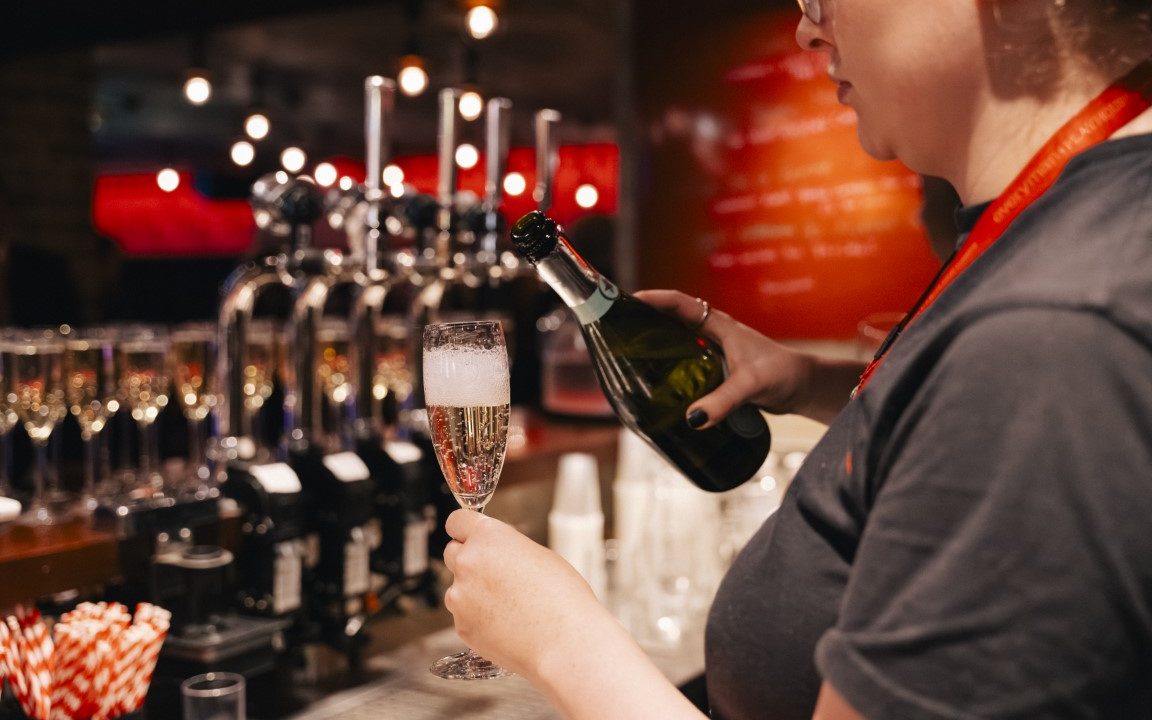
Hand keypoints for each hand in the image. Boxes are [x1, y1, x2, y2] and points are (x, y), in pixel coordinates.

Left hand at [442, 509, 611, 679]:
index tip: (469, 537)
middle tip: (494, 575)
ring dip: (473, 593)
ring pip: (458, 588)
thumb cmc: (562, 596)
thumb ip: (507, 549)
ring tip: (509, 606)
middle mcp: (467, 562)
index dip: (465, 531)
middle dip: (468, 560)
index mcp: (488, 537)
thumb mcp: (538, 554)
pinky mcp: (462, 626)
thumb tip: (497, 555)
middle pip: (452, 553)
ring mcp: (461, 596)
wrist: (565, 641)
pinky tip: (506, 625)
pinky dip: (478, 619)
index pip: (457, 522)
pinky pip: (464, 616)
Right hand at [634, 289, 817, 424]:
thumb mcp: (751, 385)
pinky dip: (667, 367)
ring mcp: (713, 352)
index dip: (653, 300)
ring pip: (676, 341)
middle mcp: (712, 334)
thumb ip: (723, 400)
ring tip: (625, 354)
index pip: (679, 304)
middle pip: (670, 320)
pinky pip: (683, 363)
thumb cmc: (782, 375)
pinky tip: (654, 382)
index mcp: (718, 325)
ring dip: (654, 344)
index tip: (627, 302)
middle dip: (644, 320)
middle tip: (615, 329)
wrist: (802, 388)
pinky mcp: (715, 370)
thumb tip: (692, 419)